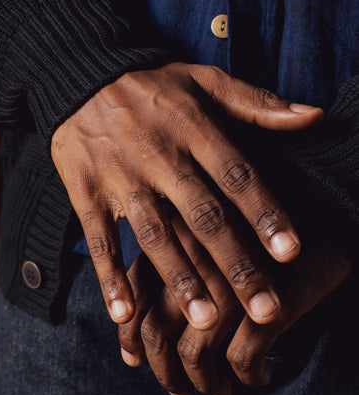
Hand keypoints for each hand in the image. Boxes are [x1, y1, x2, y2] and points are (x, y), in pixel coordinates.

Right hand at [51, 63, 322, 328]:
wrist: (77, 76)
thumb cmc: (149, 84)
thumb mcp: (202, 79)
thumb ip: (257, 101)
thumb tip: (315, 116)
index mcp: (193, 128)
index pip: (236, 175)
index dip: (265, 212)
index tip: (291, 252)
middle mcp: (159, 156)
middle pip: (202, 215)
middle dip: (235, 263)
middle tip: (264, 308)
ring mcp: (119, 176)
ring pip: (153, 232)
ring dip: (179, 276)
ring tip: (205, 318)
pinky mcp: (85, 190)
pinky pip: (99, 237)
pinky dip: (108, 275)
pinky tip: (125, 312)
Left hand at [118, 214, 350, 394]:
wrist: (321, 212)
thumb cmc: (250, 233)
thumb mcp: (201, 241)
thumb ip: (164, 274)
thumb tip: (131, 337)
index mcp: (171, 241)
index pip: (134, 299)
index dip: (131, 336)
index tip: (136, 360)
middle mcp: (194, 262)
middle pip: (157, 330)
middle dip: (163, 371)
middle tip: (178, 391)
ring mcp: (231, 283)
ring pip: (194, 353)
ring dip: (203, 383)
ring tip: (217, 392)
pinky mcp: (270, 303)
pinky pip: (242, 359)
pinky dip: (246, 377)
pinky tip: (258, 378)